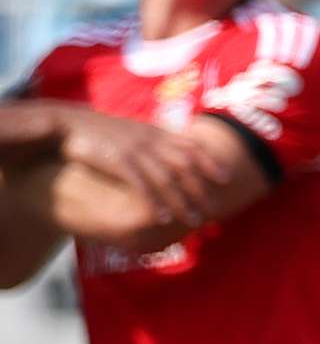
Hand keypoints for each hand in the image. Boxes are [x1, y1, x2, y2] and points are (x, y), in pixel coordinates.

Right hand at [62, 113, 232, 235]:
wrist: (70, 123)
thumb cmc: (101, 129)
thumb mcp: (132, 128)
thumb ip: (152, 137)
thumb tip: (170, 146)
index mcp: (155, 132)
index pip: (191, 146)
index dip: (210, 162)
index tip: (226, 179)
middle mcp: (151, 141)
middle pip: (185, 166)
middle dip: (201, 189)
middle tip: (214, 211)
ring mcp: (136, 151)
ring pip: (167, 179)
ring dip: (182, 202)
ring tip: (193, 221)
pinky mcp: (118, 162)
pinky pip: (141, 185)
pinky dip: (153, 202)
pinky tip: (161, 218)